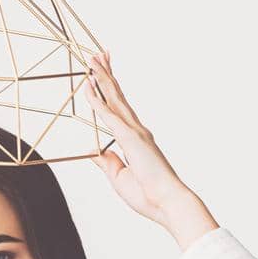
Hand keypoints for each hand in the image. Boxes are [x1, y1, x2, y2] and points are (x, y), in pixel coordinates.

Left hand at [83, 51, 195, 228]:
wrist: (168, 204)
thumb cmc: (149, 196)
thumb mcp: (119, 177)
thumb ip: (107, 162)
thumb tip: (95, 152)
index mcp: (135, 140)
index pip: (118, 109)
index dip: (109, 89)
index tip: (101, 74)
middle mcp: (136, 130)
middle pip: (117, 96)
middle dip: (106, 74)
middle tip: (98, 54)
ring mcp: (135, 132)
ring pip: (113, 99)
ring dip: (101, 78)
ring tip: (92, 60)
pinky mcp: (131, 139)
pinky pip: (109, 116)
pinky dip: (97, 100)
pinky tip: (89, 86)